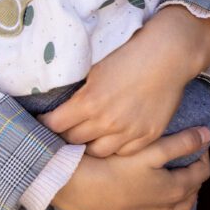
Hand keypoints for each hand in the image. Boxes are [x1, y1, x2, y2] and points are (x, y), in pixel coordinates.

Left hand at [41, 6, 209, 156]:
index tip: (42, 123)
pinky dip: (114, 148)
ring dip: (88, 146)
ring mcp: (128, 132)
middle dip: (64, 136)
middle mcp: (107, 122)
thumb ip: (81, 94)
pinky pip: (123, 153)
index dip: (45, 125)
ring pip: (97, 152)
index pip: (55, 125)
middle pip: (74, 141)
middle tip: (62, 132)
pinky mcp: (147, 136)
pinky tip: (111, 139)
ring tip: (86, 139)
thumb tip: (64, 109)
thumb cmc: (129, 56)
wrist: (168, 56)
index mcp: (89, 102)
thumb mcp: (96, 71)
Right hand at [54, 127, 209, 209]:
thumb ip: (181, 143)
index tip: (198, 143)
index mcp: (174, 187)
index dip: (202, 156)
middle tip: (190, 159)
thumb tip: (208, 135)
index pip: (200, 172)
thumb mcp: (150, 150)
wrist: (82, 187)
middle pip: (191, 192)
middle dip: (195, 175)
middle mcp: (167, 207)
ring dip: (188, 200)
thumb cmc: (115, 165)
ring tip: (188, 189)